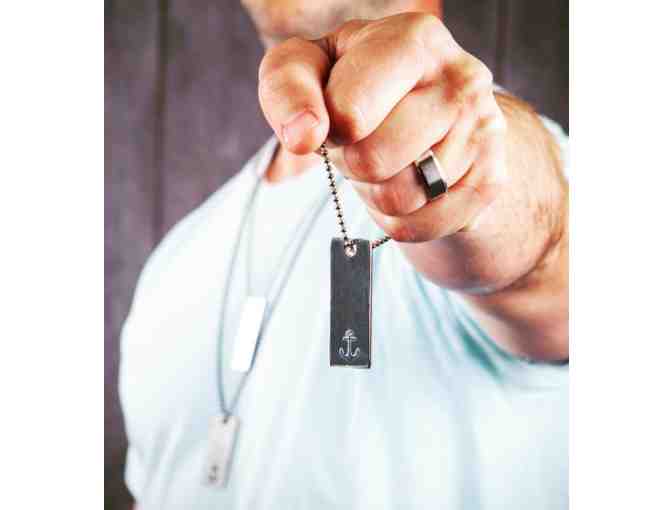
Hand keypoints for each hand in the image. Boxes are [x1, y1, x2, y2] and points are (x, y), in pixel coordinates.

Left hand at [258, 13, 506, 241]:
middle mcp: (461, 79)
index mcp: (414, 39)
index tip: (337, 117)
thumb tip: (304, 135)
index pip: (349, 114)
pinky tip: (409, 182)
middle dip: (352, 162)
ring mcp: (484, 131)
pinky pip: (420, 226)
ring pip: (398, 200)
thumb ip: (288, 88)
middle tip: (364, 140)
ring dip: (375, 191)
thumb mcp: (308, 68)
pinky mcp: (490, 180)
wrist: (425, 110)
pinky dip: (399, 217)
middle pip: (372, 162)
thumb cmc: (356, 85)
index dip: (328, 129)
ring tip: (388, 158)